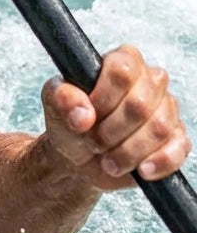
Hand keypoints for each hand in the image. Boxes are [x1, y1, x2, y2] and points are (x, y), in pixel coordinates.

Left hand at [41, 45, 190, 191]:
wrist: (78, 159)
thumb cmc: (69, 123)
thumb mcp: (55, 106)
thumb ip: (62, 98)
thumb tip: (83, 115)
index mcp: (121, 62)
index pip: (122, 71)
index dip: (103, 98)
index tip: (86, 116)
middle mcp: (149, 81)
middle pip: (140, 104)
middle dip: (110, 131)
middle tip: (93, 142)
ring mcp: (167, 109)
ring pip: (159, 128)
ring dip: (127, 151)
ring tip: (107, 160)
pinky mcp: (177, 138)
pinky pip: (177, 149)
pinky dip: (157, 163)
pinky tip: (140, 169)